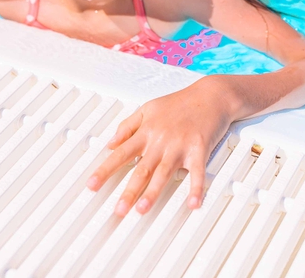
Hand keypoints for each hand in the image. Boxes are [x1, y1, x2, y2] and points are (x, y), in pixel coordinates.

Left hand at [86, 76, 234, 215]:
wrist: (211, 95)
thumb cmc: (180, 103)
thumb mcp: (148, 108)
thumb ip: (128, 126)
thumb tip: (111, 143)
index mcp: (147, 131)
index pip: (121, 153)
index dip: (105, 170)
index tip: (92, 185)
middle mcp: (161, 140)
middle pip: (142, 169)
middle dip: (129, 191)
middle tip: (119, 209)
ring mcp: (180, 145)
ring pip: (164, 173)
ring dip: (153, 192)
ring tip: (142, 209)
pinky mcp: (199, 149)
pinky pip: (198, 173)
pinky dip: (196, 188)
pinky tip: (193, 203)